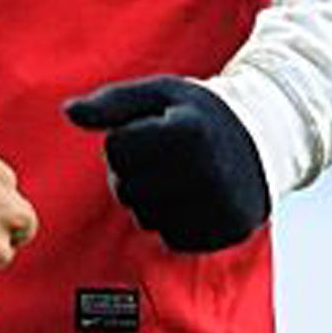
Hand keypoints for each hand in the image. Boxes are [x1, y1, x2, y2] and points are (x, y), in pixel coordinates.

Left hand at [63, 76, 268, 252]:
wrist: (263, 138)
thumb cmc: (197, 114)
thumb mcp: (158, 93)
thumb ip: (111, 102)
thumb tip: (68, 112)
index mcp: (187, 131)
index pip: (116, 149)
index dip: (124, 140)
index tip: (148, 132)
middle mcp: (207, 171)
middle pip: (127, 189)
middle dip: (132, 174)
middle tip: (159, 158)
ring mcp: (220, 205)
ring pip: (145, 218)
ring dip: (149, 201)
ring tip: (174, 178)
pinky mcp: (227, 231)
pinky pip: (173, 239)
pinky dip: (173, 222)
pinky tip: (190, 200)